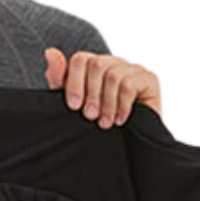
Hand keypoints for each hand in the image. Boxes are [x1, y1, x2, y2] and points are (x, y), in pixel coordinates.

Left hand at [44, 47, 161, 126]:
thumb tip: (50, 52)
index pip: (80, 59)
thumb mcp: (73, 105)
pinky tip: (120, 120)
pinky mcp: (149, 79)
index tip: (73, 107)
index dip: (74, 82)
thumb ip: (59, 80)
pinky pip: (130, 83)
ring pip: (113, 75)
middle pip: (96, 64)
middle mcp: (114, 63)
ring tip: (104, 123)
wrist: (126, 147)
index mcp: (94, 67)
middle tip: (90, 116)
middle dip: (90, 93)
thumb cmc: (98, 124)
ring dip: (107, 103)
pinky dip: (122, 104)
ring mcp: (133, 69)